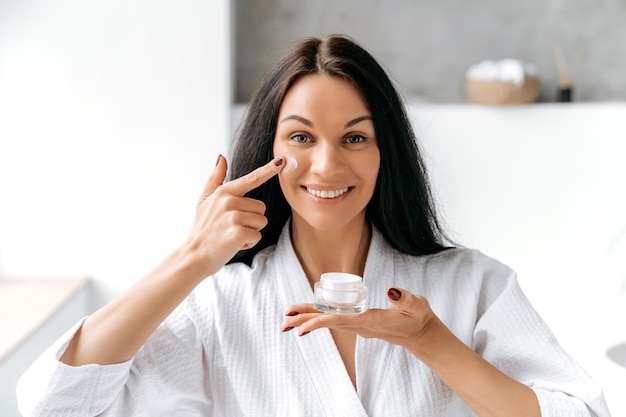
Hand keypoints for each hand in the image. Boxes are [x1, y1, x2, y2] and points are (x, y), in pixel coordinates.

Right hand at [184, 154, 284, 277]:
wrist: (194, 255)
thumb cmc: (203, 228)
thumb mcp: (204, 200)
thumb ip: (215, 179)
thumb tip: (221, 158)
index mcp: (224, 192)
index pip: (252, 178)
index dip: (269, 170)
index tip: (281, 161)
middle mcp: (229, 202)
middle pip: (261, 207)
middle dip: (251, 219)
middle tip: (232, 226)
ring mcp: (233, 217)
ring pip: (261, 221)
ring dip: (251, 231)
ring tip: (233, 234)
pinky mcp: (237, 233)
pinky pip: (257, 235)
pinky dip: (249, 242)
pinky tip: (234, 243)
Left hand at [281, 287, 436, 349]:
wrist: (420, 334)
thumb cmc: (418, 317)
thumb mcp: (417, 305)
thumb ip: (406, 298)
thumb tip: (390, 290)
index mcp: (370, 321)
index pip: (340, 321)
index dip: (319, 322)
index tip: (302, 328)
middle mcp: (359, 325)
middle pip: (327, 323)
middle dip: (305, 322)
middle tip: (283, 323)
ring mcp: (358, 325)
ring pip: (328, 322)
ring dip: (308, 320)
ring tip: (287, 320)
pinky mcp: (358, 323)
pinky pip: (334, 320)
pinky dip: (318, 318)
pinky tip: (307, 317)